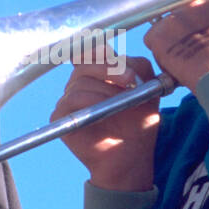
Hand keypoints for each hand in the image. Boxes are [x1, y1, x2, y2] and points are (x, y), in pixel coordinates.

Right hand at [51, 55, 159, 191]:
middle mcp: (80, 83)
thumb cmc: (139, 125)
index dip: (102, 50)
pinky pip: (71, 100)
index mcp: (99, 74)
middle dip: (109, 69)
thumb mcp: (148, 91)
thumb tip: (123, 58)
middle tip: (130, 80)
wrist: (131, 158)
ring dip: (105, 90)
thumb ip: (139, 67)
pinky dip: (90, 102)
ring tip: (123, 105)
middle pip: (85, 62)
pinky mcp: (60, 117)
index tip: (118, 56)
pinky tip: (105, 111)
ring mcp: (68, 99)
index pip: (91, 50)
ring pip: (80, 82)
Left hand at [143, 0, 208, 92]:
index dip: (198, 13)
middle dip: (182, 22)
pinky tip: (171, 60)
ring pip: (164, 23)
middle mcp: (189, 2)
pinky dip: (158, 50)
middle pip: (179, 8)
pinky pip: (151, 39)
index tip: (200, 22)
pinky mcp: (157, 36)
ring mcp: (171, 18)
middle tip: (188, 37)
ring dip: (170, 36)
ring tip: (181, 53)